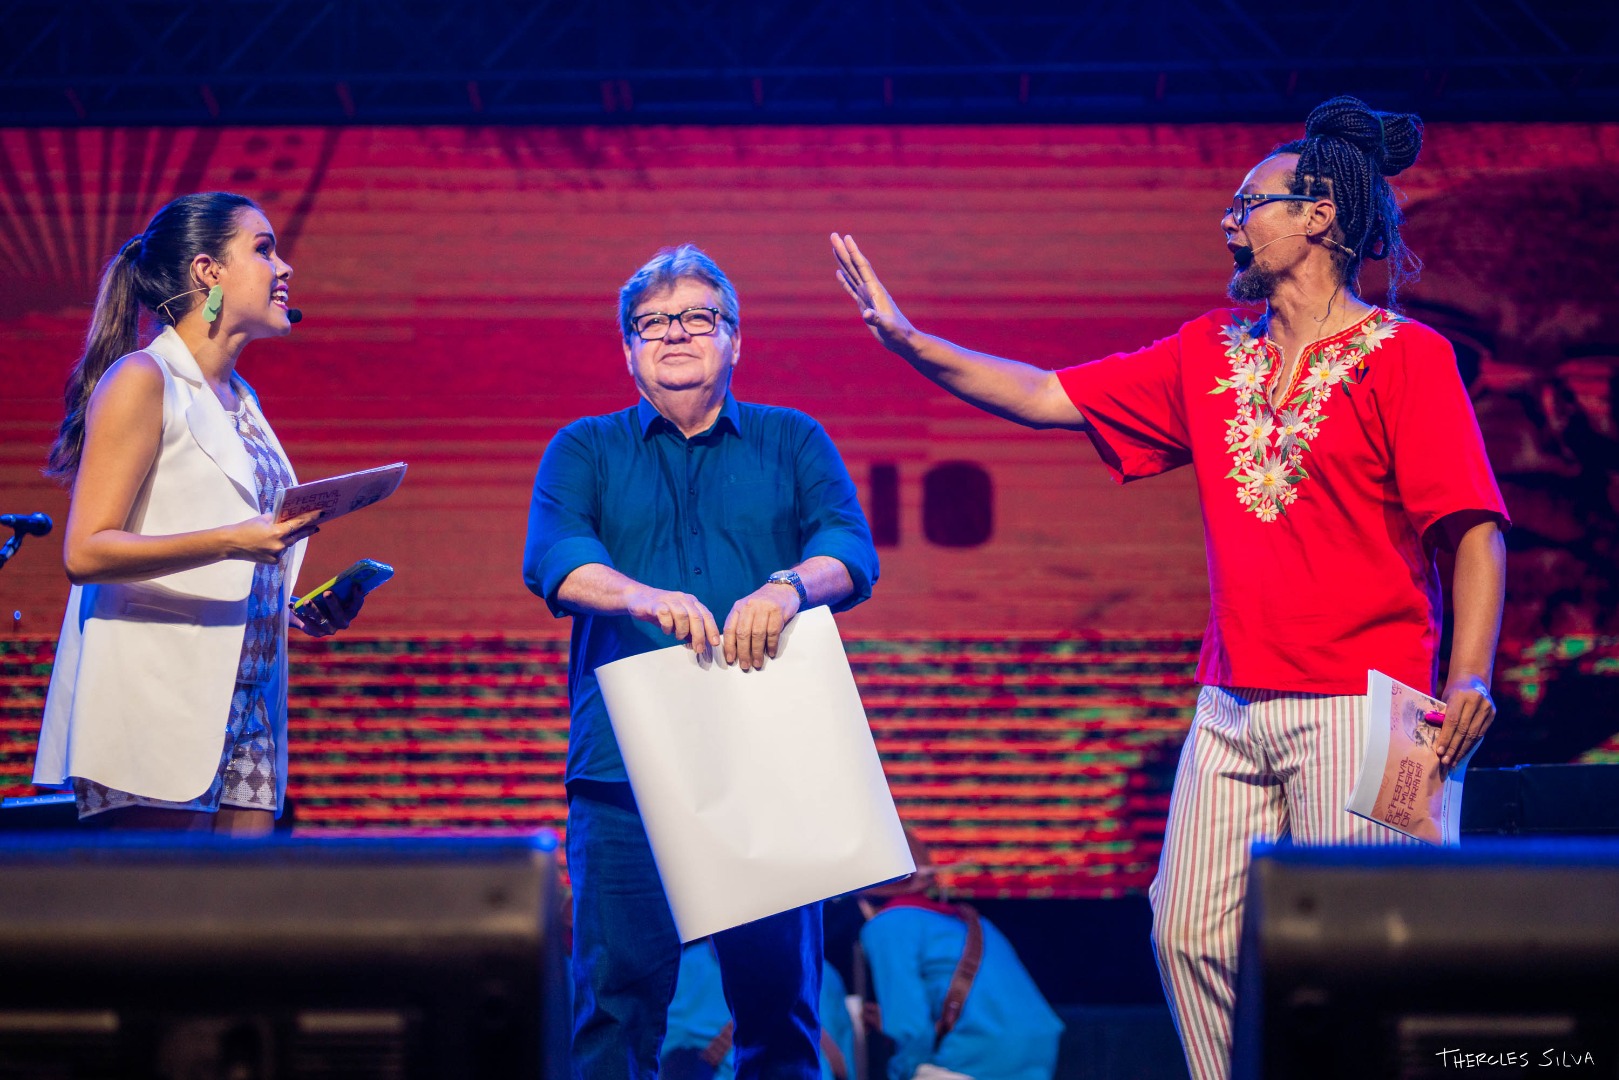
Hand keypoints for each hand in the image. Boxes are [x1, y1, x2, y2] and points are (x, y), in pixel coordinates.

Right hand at [226, 511, 319, 563]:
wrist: (231, 544)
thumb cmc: (246, 528)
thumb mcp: (263, 519)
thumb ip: (277, 519)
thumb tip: (287, 518)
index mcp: (278, 532)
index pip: (298, 524)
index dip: (310, 518)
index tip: (321, 514)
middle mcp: (280, 545)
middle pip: (298, 535)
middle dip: (307, 530)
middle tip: (316, 525)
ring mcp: (278, 555)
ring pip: (289, 544)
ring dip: (290, 538)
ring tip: (285, 532)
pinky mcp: (274, 561)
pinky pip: (282, 552)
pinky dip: (280, 546)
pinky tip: (272, 543)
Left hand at [291, 581, 364, 637]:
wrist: (314, 620)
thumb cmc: (328, 603)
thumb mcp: (335, 597)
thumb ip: (339, 590)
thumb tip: (342, 577)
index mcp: (350, 613)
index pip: (356, 606)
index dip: (357, 597)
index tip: (355, 586)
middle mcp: (342, 623)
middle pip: (339, 615)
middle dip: (333, 603)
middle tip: (327, 593)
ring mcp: (329, 629)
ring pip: (322, 620)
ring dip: (314, 610)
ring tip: (306, 601)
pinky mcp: (316, 632)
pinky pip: (307, 623)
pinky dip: (299, 614)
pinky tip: (292, 605)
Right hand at [626, 585, 720, 660]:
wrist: (637, 597)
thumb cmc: (660, 610)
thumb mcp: (677, 621)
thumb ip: (688, 630)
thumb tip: (699, 644)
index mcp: (691, 602)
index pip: (706, 615)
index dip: (712, 629)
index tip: (714, 643)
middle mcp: (682, 599)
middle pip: (696, 616)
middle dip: (699, 635)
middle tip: (698, 648)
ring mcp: (669, 600)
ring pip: (682, 615)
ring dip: (682, 630)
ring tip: (677, 637)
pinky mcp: (656, 604)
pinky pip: (665, 615)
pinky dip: (667, 625)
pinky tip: (666, 630)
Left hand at [723, 583, 799, 671]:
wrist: (783, 588)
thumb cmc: (763, 603)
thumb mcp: (747, 609)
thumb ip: (740, 624)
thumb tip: (735, 649)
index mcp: (738, 607)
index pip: (730, 629)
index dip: (729, 646)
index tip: (730, 659)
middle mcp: (749, 606)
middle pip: (743, 633)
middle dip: (743, 652)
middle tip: (745, 665)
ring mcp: (763, 608)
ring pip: (757, 634)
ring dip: (757, 652)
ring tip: (757, 663)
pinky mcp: (777, 610)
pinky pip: (773, 632)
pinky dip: (771, 645)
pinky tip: (771, 653)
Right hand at [831, 233, 918, 355]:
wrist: (904, 341)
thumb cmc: (899, 334)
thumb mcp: (888, 327)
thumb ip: (877, 320)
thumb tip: (867, 314)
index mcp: (876, 291)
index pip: (862, 267)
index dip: (854, 252)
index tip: (846, 237)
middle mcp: (871, 290)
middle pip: (854, 266)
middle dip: (843, 251)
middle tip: (833, 235)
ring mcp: (868, 297)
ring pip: (852, 275)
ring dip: (843, 261)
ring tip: (834, 248)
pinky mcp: (865, 305)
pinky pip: (852, 289)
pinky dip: (845, 280)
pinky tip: (839, 273)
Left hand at [1435, 674, 1495, 765]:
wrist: (1472, 679)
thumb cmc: (1453, 692)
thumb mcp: (1445, 699)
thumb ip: (1441, 716)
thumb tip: (1436, 739)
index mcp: (1461, 696)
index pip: (1452, 721)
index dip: (1446, 737)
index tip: (1439, 751)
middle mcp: (1476, 701)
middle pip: (1464, 730)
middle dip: (1453, 747)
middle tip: (1445, 761)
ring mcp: (1487, 707)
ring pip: (1474, 734)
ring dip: (1462, 750)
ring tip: (1453, 761)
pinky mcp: (1493, 713)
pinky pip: (1481, 733)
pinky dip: (1471, 744)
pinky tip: (1463, 753)